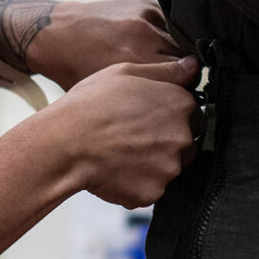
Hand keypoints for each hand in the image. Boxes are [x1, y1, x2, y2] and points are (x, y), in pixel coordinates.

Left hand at [23, 0, 184, 86]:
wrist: (56, 32)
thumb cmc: (74, 69)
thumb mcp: (103, 93)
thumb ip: (140, 99)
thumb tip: (170, 108)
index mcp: (132, 62)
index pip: (181, 81)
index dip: (180, 91)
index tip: (175, 96)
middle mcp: (143, 36)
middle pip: (186, 61)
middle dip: (182, 74)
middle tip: (170, 83)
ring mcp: (146, 17)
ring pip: (182, 42)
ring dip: (177, 54)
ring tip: (162, 65)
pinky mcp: (146, 5)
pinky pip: (172, 25)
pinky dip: (168, 37)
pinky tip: (154, 46)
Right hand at [48, 58, 199, 206]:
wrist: (65, 144)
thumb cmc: (90, 104)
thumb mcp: (126, 71)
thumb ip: (166, 70)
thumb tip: (192, 66)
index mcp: (180, 104)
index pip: (192, 112)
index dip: (168, 115)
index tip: (147, 118)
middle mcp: (182, 137)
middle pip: (184, 142)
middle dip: (164, 141)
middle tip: (131, 136)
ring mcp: (169, 167)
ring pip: (167, 167)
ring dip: (151, 163)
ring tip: (120, 153)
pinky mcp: (153, 192)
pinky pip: (150, 188)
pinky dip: (137, 183)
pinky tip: (115, 169)